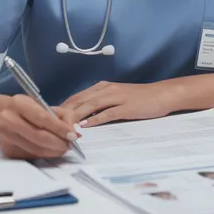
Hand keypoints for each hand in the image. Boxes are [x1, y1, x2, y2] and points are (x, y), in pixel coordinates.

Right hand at [0, 95, 79, 159]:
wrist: (2, 116)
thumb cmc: (28, 110)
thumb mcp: (46, 105)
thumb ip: (65, 115)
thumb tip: (74, 132)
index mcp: (18, 103)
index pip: (42, 118)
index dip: (59, 128)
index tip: (72, 136)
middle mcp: (8, 119)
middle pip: (38, 136)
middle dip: (58, 143)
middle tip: (69, 145)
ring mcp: (5, 136)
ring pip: (35, 149)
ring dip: (53, 151)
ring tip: (62, 148)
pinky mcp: (7, 150)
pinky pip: (30, 156)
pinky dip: (44, 155)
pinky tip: (49, 150)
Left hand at [61, 81, 179, 127]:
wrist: (163, 94)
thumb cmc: (141, 98)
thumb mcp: (117, 99)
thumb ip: (101, 106)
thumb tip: (83, 118)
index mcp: (103, 87)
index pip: (77, 97)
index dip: (63, 107)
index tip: (51, 117)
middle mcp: (107, 89)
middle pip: (80, 100)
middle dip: (64, 112)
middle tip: (51, 123)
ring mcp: (116, 97)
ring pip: (90, 105)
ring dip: (76, 116)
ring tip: (64, 126)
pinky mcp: (126, 107)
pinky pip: (107, 113)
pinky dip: (95, 119)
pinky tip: (86, 126)